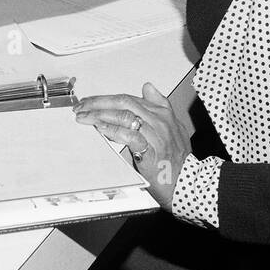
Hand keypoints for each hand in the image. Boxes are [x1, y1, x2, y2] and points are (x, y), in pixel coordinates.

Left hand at [73, 82, 191, 207]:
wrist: (187, 182)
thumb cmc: (177, 159)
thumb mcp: (174, 127)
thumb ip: (160, 105)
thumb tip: (148, 87)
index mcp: (163, 113)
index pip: (131, 98)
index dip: (108, 98)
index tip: (92, 101)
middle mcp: (160, 120)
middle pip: (125, 102)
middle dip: (100, 102)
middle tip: (82, 106)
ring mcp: (156, 134)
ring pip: (124, 115)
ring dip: (100, 114)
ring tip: (84, 116)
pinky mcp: (151, 150)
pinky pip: (128, 135)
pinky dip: (112, 130)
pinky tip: (100, 128)